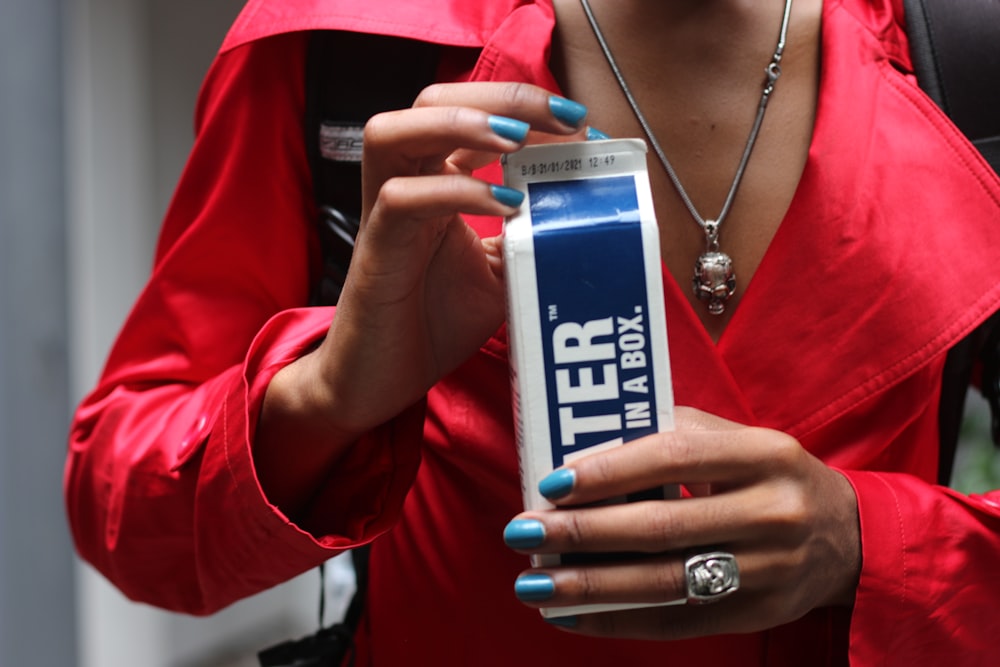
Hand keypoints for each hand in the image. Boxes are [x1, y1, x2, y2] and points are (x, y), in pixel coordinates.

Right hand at [316, 82, 588, 436]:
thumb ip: (533, 236)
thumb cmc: (435, 320)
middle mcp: (405, 184)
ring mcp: (384, 213)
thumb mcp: (502, 272)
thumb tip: (588, 215)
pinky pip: (402, 200)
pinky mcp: (376, 249)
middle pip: (432, 100)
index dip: (524, 105)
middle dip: (502, 96)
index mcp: (436, 181)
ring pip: (393, 133)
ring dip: (460, 123)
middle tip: (564, 117)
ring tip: (518, 138)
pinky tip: (506, 205)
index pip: (471, 113)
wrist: (382, 380)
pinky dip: (457, 192)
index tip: (579, 121)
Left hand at [504, 406, 860, 639]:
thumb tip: (586, 450)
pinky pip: (676, 623)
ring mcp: (768, 571)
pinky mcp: (756, 614)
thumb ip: (674, 434)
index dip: (608, 470)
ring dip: (589, 585)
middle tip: (523, 533)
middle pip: (660, 526)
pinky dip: (617, 621)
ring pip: (663, 582)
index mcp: (763, 454)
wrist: (847, 537)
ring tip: (534, 584)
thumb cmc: (770, 475)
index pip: (673, 456)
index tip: (551, 483)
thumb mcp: (739, 439)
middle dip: (581, 532)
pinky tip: (571, 616)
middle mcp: (771, 512)